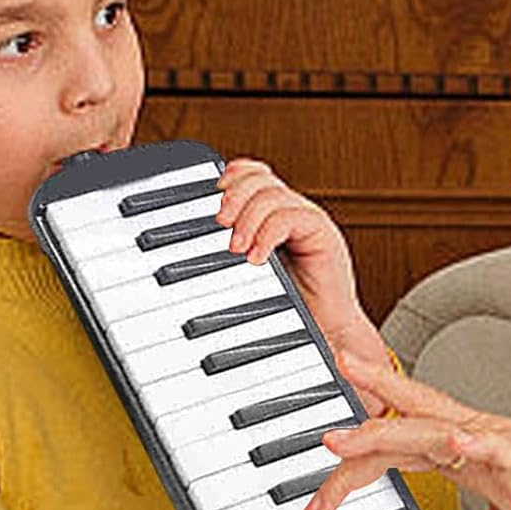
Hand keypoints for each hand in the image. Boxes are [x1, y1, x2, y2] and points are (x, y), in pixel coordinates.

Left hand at [215, 159, 384, 384]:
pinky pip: (292, 217)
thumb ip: (227, 254)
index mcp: (271, 216)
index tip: (209, 197)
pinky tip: (257, 257)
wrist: (326, 334)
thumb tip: (185, 245)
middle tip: (219, 223)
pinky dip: (268, 233)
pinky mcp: (323, 236)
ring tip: (236, 247)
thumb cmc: (287, 311)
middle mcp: (290, 212)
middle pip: (258, 178)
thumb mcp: (247, 276)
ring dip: (248, 217)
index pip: (250, 175)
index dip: (230, 176)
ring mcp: (307, 222)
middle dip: (233, 194)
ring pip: (272, 194)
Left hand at [302, 353, 510, 509]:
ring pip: (433, 428)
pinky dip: (470, 443)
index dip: (364, 445)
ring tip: (348, 439)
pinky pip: (496, 449)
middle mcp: (479, 439)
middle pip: (406, 423)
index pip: (404, 437)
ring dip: (387, 433)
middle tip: (319, 436)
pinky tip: (446, 441)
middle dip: (360, 428)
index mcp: (471, 447)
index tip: (325, 457)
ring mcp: (503, 447)